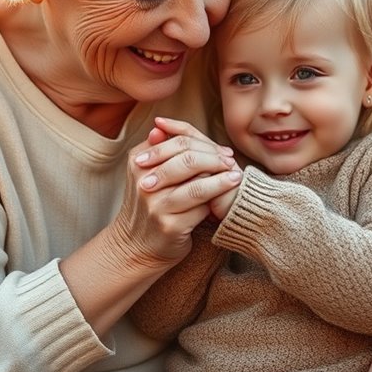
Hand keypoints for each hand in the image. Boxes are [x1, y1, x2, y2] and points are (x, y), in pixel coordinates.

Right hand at [115, 118, 240, 264]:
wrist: (135, 247)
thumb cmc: (150, 204)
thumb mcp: (147, 174)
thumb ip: (157, 149)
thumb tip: (161, 124)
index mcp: (138, 162)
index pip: (178, 141)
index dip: (204, 143)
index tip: (220, 149)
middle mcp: (144, 182)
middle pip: (189, 160)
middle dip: (215, 159)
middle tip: (230, 161)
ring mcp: (156, 206)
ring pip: (198, 186)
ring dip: (222, 180)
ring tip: (236, 177)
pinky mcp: (170, 226)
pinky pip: (201, 209)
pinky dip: (215, 202)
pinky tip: (225, 198)